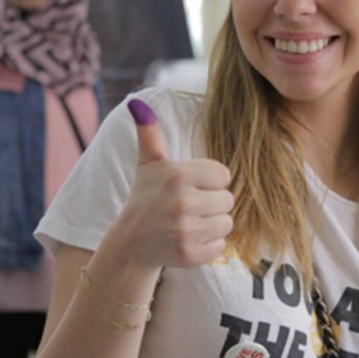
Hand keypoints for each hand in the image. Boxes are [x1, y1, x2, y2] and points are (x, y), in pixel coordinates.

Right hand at [118, 99, 233, 268]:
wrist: (130, 243)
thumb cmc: (145, 198)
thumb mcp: (147, 165)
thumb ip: (149, 133)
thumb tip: (137, 102)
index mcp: (177, 175)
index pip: (224, 175)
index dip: (210, 181)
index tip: (191, 187)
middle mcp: (182, 202)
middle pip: (228, 200)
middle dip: (213, 203)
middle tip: (190, 207)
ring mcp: (185, 231)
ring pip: (227, 223)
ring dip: (212, 224)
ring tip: (190, 222)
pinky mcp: (189, 255)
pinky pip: (220, 246)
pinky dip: (209, 245)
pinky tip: (189, 239)